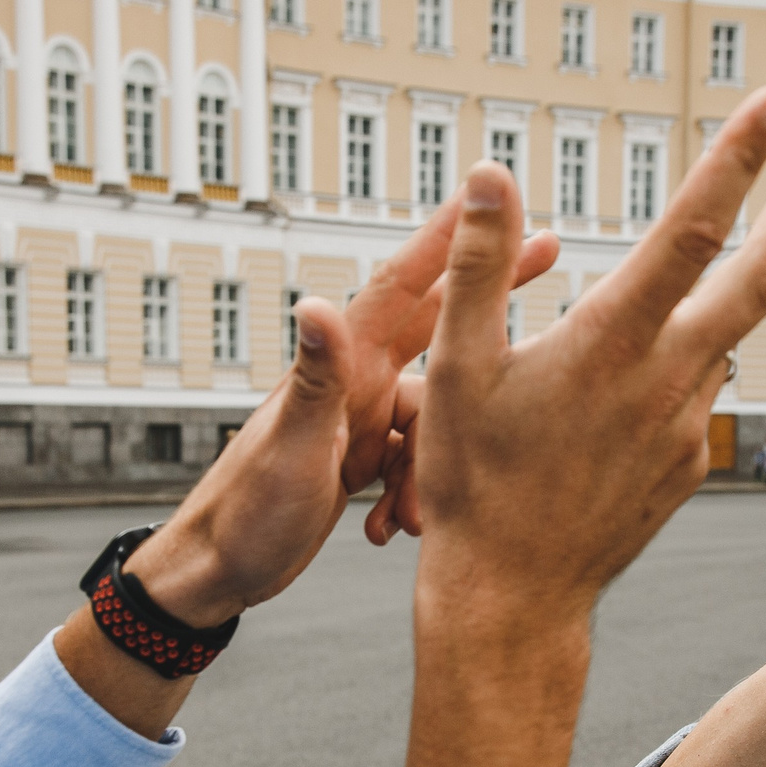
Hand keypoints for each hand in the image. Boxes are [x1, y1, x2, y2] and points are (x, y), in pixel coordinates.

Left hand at [127, 199, 558, 625]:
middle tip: (548, 253)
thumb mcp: (290, 447)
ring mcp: (359, 418)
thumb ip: (313, 380)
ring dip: (437, 461)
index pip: (404, 286)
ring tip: (414, 516)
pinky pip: (413, 459)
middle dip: (486, 297)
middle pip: (436, 325)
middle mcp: (354, 381)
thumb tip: (317, 304)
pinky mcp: (360, 457)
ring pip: (433, 416)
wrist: (217, 571)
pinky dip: (414, 491)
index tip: (492, 195)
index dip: (449, 238)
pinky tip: (394, 530)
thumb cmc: (244, 512)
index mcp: (343, 368)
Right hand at [405, 89, 765, 766]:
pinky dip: (689, 355)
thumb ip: (478, 265)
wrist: (514, 594)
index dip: (740, 159)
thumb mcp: (454, 368)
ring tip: (727, 249)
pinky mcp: (689, 462)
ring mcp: (688, 424)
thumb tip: (490, 172)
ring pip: (728, 333)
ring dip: (740, 281)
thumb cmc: (473, 481)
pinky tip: (644, 368)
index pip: (693, 228)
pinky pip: (699, 388)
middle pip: (762, 275)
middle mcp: (667, 377)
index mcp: (613, 342)